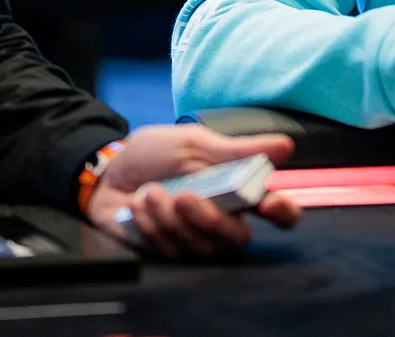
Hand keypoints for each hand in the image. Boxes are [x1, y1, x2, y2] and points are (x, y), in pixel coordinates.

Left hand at [85, 125, 301, 259]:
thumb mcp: (194, 143)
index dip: (283, 213)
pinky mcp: (169, 252)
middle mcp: (222, 219)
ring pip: (203, 246)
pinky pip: (171, 250)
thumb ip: (237, 150)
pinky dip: (150, 224)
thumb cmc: (156, 154)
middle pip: (239, 238)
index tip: (269, 205)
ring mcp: (196, 239)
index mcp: (237, 191)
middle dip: (210, 219)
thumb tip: (286, 145)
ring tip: (150, 192)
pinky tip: (137, 205)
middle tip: (184, 195)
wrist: (108, 171)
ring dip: (170, 217)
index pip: (279, 212)